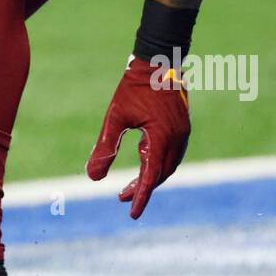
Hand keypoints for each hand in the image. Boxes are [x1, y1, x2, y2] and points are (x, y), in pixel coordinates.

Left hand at [86, 56, 190, 218]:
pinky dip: (157, 162)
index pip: (151, 175)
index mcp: (161, 136)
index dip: (141, 196)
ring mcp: (182, 133)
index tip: (132, 214)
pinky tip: (142, 157)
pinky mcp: (181, 127)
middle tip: (123, 198)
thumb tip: (93, 177)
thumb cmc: (133, 87)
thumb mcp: (115, 117)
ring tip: (130, 185)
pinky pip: (171, 153)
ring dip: (151, 176)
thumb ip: (105, 147)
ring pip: (168, 165)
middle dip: (143, 188)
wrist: (156, 61)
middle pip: (161, 173)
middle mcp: (177, 138)